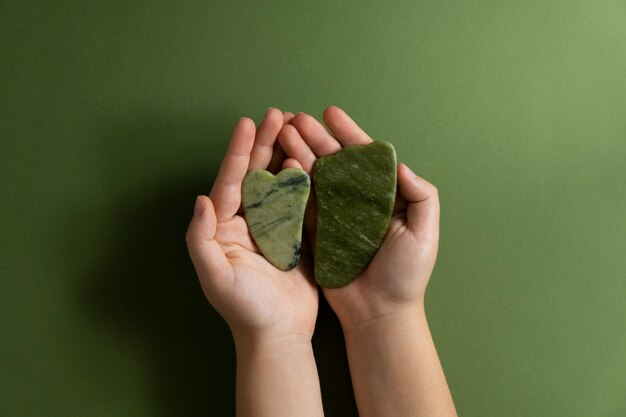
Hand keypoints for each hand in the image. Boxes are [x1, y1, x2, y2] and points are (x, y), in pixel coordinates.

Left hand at [185, 108, 318, 344]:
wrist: (279, 334)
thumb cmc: (244, 309)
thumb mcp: (215, 277)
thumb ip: (200, 238)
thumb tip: (201, 199)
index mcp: (224, 228)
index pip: (230, 182)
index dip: (238, 152)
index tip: (247, 123)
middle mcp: (246, 222)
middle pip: (254, 174)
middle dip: (264, 143)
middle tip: (277, 114)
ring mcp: (272, 227)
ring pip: (278, 182)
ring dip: (285, 154)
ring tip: (295, 126)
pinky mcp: (295, 235)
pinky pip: (299, 201)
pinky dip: (305, 179)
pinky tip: (311, 159)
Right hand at [278, 106, 439, 329]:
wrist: (379, 313)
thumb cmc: (406, 275)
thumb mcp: (423, 233)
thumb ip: (421, 196)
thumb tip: (400, 164)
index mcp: (384, 195)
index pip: (365, 157)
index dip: (349, 134)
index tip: (332, 113)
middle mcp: (357, 200)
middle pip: (334, 161)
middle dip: (315, 137)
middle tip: (296, 118)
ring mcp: (334, 215)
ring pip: (315, 176)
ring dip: (299, 152)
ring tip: (282, 132)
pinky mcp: (316, 232)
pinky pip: (302, 203)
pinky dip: (291, 183)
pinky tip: (280, 164)